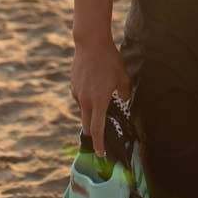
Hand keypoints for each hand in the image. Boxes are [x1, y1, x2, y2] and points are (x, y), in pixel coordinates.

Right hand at [71, 40, 130, 156]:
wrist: (90, 43)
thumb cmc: (110, 60)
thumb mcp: (123, 76)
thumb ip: (125, 93)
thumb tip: (124, 102)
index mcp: (99, 101)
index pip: (97, 129)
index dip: (99, 144)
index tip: (101, 154)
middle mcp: (85, 100)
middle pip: (87, 125)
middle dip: (93, 133)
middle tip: (101, 135)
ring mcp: (77, 93)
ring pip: (84, 110)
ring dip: (91, 111)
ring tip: (102, 95)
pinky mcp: (73, 85)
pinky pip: (80, 97)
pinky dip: (87, 98)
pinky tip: (95, 84)